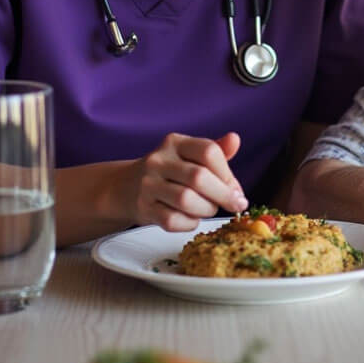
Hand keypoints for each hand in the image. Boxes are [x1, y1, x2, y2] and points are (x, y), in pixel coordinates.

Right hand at [131, 132, 247, 231]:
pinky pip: (172, 220)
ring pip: (186, 200)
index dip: (228, 173)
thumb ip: (215, 151)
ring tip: (210, 209)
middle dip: (223, 195)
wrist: (126, 187)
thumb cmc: (169, 171)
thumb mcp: (189, 155)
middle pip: (199, 177)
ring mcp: (148, 184)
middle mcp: (159, 160)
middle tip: (234, 205)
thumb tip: (235, 139)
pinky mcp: (143, 208)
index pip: (208, 151)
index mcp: (175, 142)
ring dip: (207, 209)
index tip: (236, 189)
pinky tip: (191, 218)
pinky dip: (189, 223)